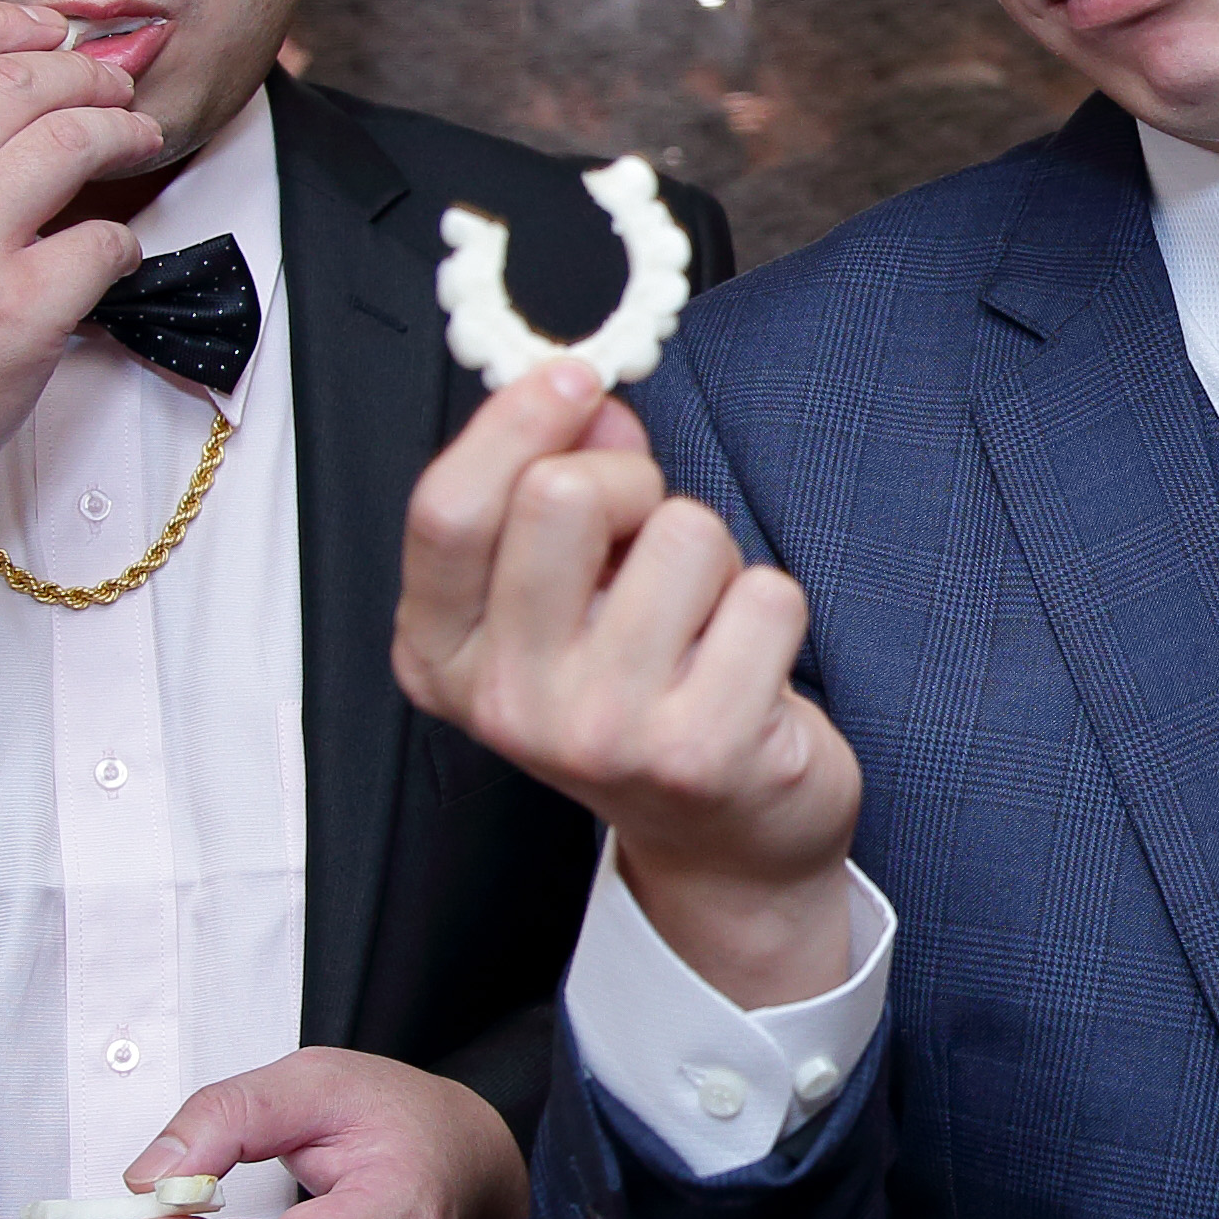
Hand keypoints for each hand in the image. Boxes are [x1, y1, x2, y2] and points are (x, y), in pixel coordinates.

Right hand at [0, 3, 167, 765]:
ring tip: (135, 140)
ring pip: (69, 140)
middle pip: (11, 79)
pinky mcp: (17, 313)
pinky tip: (108, 250)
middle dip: (81, 72)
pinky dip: (119, 239)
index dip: (2, 20)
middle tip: (113, 88)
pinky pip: (102, 240)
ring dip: (120, 131)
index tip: (49, 28)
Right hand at [393, 365, 862, 1007]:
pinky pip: (767, 594)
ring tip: (702, 624)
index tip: (572, 379)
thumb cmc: (643, 701)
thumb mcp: (567, 598)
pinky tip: (746, 668)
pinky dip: (773, 609)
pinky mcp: (701, 750)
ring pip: (684, 533)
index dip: (515, 422)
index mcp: (446, 654)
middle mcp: (509, 700)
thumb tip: (586, 397)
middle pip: (564, 496)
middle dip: (632, 482)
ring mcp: (602, 732)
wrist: (724, 839)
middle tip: (650, 535)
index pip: (448, 510)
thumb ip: (560, 491)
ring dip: (715, 558)